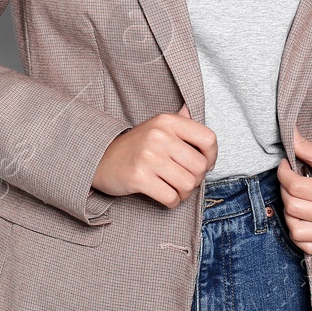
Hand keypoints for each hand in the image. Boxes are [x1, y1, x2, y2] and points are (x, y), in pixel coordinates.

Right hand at [93, 103, 215, 207]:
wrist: (100, 160)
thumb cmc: (135, 147)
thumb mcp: (156, 127)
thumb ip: (178, 121)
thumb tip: (190, 108)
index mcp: (166, 121)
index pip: (208, 139)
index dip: (212, 156)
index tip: (203, 163)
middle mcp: (159, 136)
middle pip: (200, 166)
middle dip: (196, 179)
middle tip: (184, 179)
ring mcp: (148, 157)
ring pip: (188, 184)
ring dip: (184, 193)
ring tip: (174, 188)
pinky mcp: (139, 177)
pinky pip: (171, 198)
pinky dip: (172, 201)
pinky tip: (164, 194)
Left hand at [276, 125, 311, 253]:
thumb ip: (306, 147)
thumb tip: (287, 133)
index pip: (295, 187)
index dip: (283, 172)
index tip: (285, 165)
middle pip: (293, 207)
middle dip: (284, 189)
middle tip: (290, 179)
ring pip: (296, 231)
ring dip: (289, 213)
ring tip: (296, 198)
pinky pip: (307, 247)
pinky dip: (299, 234)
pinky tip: (301, 217)